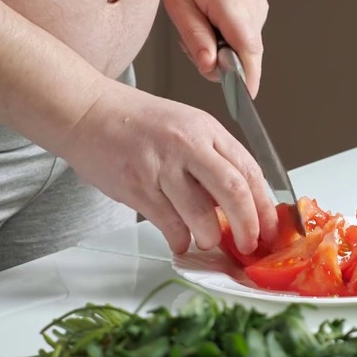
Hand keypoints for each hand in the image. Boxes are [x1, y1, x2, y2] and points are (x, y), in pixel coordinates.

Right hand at [61, 79, 279, 254]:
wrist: (86, 111)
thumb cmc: (136, 121)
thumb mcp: (185, 126)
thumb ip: (212, 159)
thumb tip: (238, 203)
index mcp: (206, 129)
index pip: (249, 170)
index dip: (265, 205)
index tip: (270, 227)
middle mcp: (188, 144)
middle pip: (234, 192)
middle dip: (248, 226)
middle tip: (250, 244)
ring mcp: (161, 166)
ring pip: (201, 214)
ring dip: (210, 238)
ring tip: (208, 241)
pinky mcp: (137, 186)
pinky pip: (168, 224)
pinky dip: (179, 240)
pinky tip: (181, 240)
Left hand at [162, 0, 268, 96]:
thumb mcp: (176, 3)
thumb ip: (195, 38)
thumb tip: (211, 67)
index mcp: (230, 0)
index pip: (249, 49)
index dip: (248, 77)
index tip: (245, 98)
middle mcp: (251, 1)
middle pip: (247, 52)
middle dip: (223, 62)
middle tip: (192, 44)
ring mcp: (258, 1)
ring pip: (246, 44)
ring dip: (223, 47)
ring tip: (198, 23)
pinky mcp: (257, 3)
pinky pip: (246, 33)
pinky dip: (228, 35)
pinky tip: (210, 19)